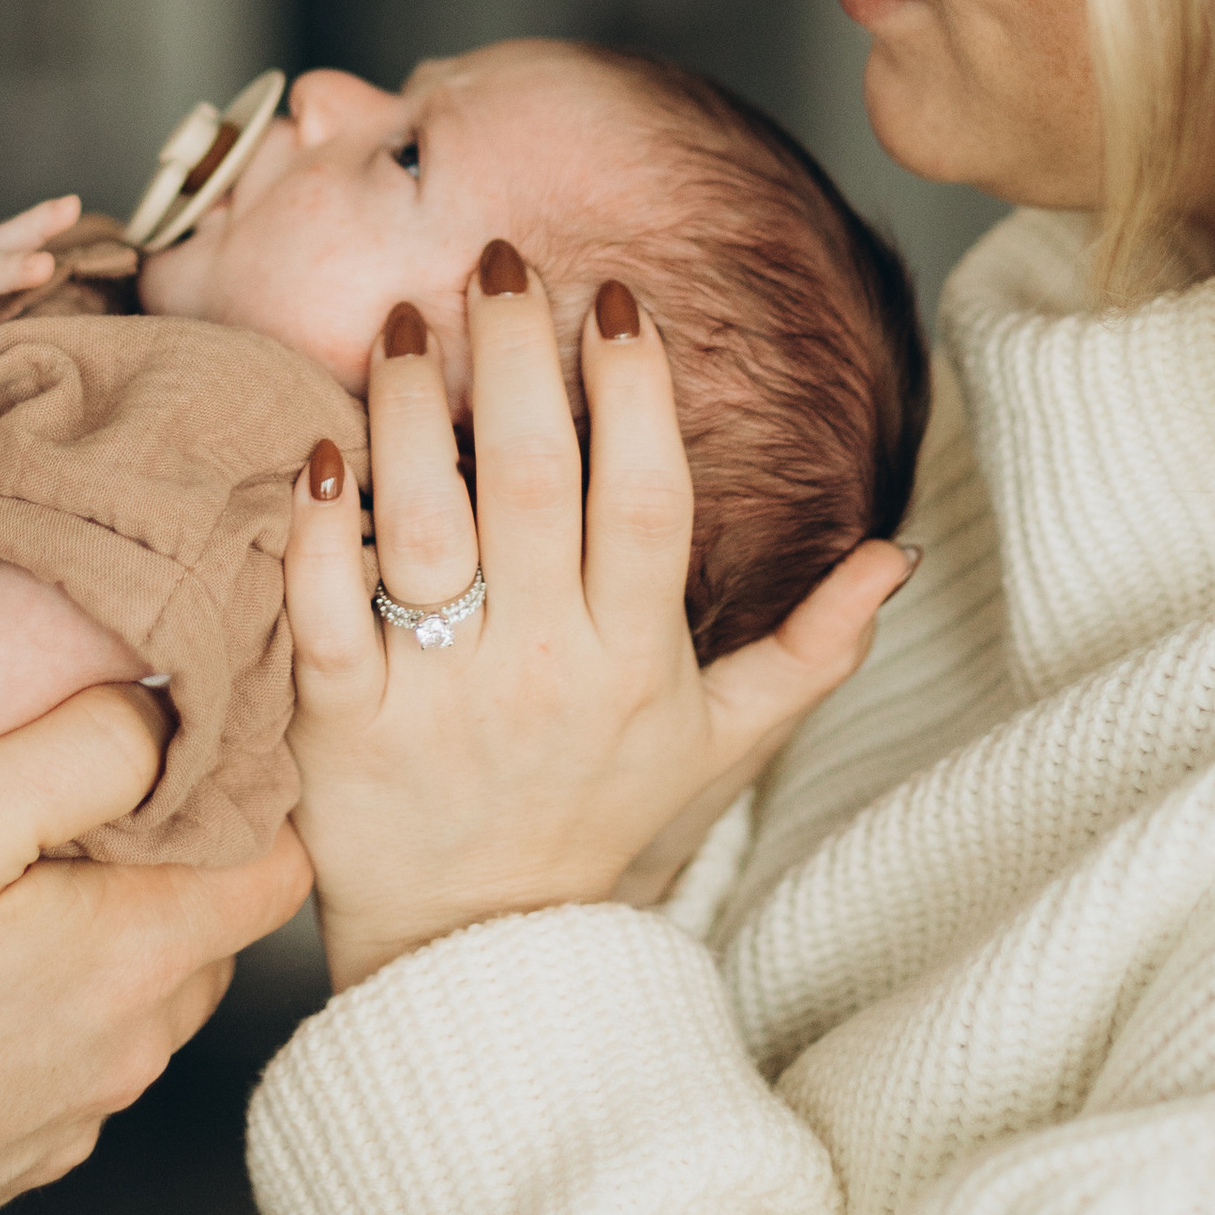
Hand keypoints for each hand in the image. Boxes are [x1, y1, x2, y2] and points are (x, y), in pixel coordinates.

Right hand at [0, 684, 309, 1214]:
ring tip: (4, 890)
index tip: (182, 750)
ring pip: (138, 1002)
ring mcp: (70, 1122)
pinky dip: (43, 1014)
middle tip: (73, 807)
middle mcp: (127, 1055)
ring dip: (102, 943)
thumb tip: (164, 711)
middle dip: (170, 866)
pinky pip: (69, 1064)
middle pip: (209, 933)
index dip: (250, 796)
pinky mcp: (10, 1163)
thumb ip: (85, 748)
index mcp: (134, 958)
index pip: (280, 869)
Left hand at [283, 248, 916, 990]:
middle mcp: (543, 668)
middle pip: (530, 486)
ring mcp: (439, 697)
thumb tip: (897, 554)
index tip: (614, 301)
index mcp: (636, 659)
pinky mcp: (342, 728)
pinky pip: (323, 614)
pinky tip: (318, 447)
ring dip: (407, 414)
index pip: (645, 502)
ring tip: (400, 321)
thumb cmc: (598, 817)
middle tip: (497, 261)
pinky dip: (317, 533)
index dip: (634, 394)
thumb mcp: (722, 743)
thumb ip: (811, 648)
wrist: (481, 953)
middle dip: (513, 360)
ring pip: (424, 529)